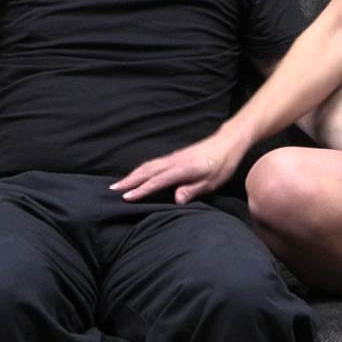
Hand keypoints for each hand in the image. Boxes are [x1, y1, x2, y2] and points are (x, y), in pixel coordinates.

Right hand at [109, 130, 246, 203]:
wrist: (228, 141)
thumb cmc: (223, 164)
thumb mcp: (212, 181)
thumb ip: (193, 189)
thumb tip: (176, 200)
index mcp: (183, 169)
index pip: (157, 181)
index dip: (141, 190)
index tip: (126, 197)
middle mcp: (174, 161)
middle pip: (147, 171)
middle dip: (129, 180)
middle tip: (112, 189)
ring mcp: (173, 157)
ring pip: (148, 165)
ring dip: (132, 174)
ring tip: (120, 183)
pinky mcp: (175, 157)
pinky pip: (153, 163)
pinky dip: (141, 169)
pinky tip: (137, 174)